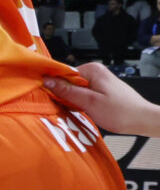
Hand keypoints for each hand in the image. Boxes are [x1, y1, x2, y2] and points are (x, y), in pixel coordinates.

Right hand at [44, 62, 159, 136]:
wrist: (143, 120)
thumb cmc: (121, 112)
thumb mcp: (89, 102)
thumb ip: (67, 91)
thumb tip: (47, 81)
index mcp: (91, 69)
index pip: (62, 74)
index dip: (54, 86)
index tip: (49, 98)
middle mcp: (94, 72)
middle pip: (67, 82)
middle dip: (64, 95)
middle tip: (69, 108)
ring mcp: (97, 81)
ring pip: (74, 90)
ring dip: (72, 101)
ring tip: (80, 110)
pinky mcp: (99, 90)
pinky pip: (82, 94)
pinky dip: (80, 103)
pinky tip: (84, 111)